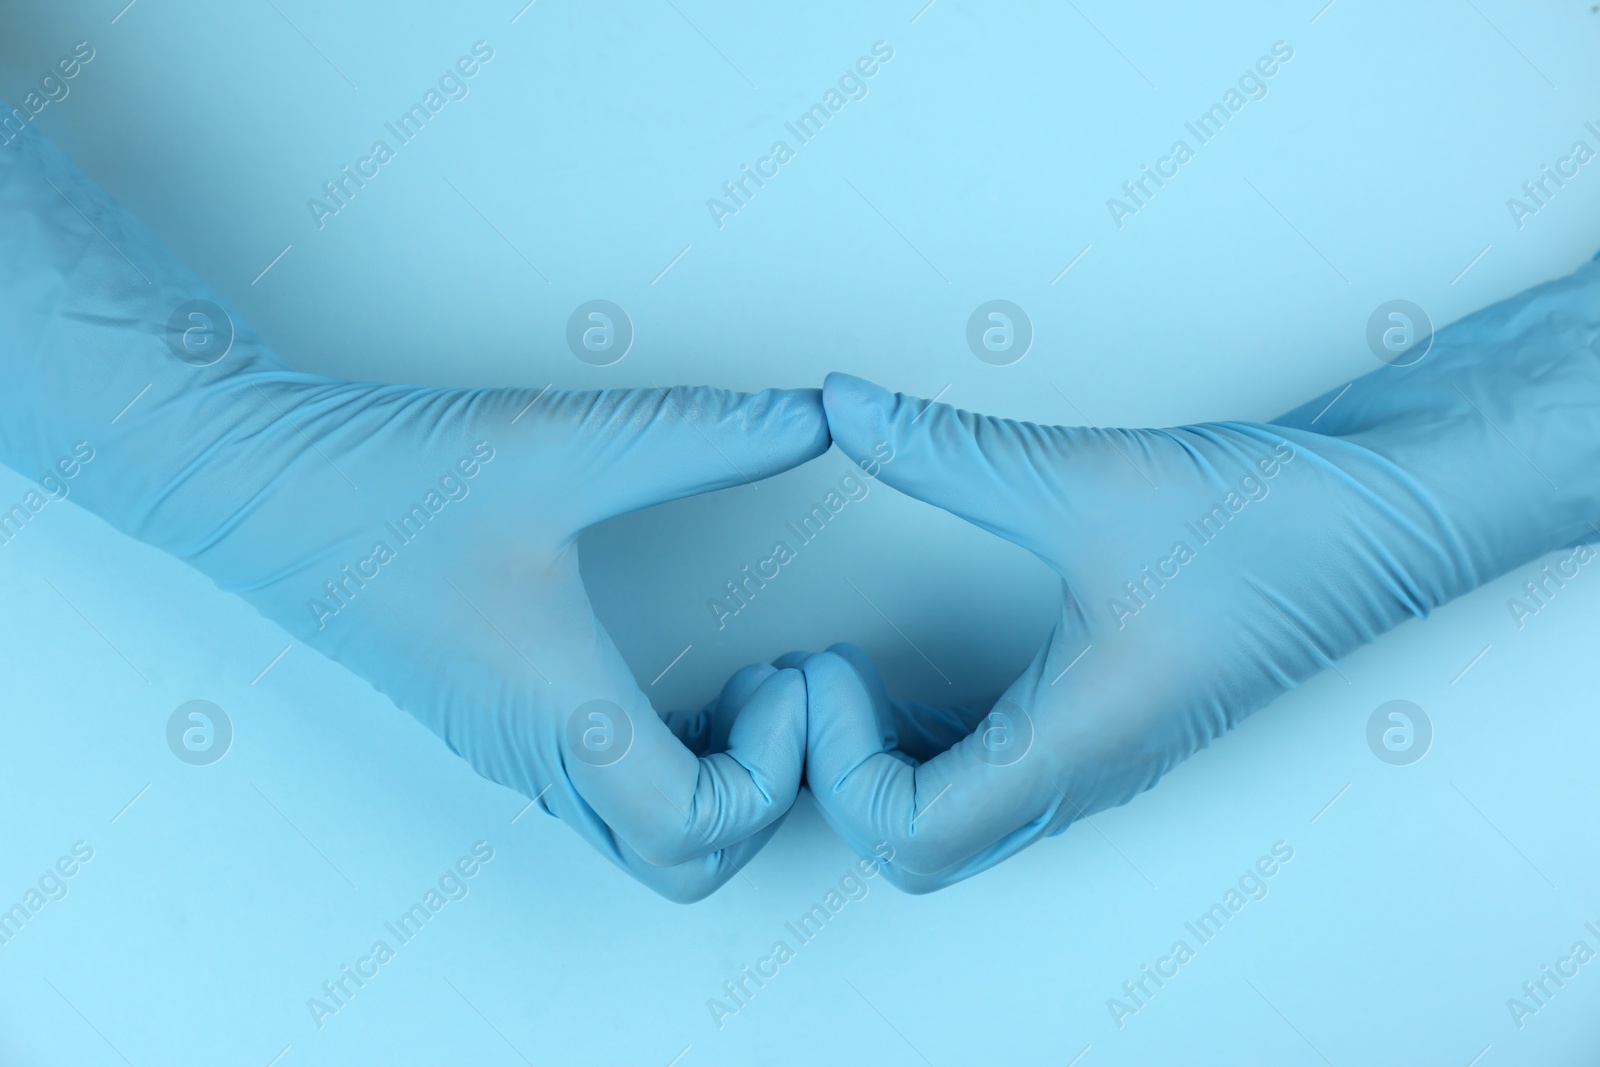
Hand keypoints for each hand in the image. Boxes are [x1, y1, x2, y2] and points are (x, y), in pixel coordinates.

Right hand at [208, 380, 827, 901]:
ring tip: (743, 683)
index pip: (696, 828)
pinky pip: (607, 795)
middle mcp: (539, 754)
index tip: (782, 675)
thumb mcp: (563, 443)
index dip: (770, 770)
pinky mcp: (502, 727)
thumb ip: (700, 434)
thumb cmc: (387, 481)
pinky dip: (672, 766)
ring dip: (717, 784)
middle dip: (758, 796)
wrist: (259, 486)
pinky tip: (682, 679)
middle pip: (681, 864)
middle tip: (778, 693)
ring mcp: (516, 751)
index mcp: (560, 710)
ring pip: (643, 838)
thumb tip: (809, 420)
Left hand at [807, 258, 1599, 890]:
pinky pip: (990, 772)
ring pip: (953, 818)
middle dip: (840, 773)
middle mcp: (1082, 772)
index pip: (909, 836)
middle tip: (811, 676)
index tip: (825, 664)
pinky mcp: (1103, 723)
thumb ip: (948, 448)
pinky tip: (909, 668)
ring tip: (841, 674)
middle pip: (919, 844)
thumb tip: (842, 408)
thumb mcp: (1090, 479)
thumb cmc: (1278, 520)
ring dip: (880, 761)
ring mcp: (1096, 757)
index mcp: (1077, 744)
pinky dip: (925, 737)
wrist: (1394, 515)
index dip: (838, 766)